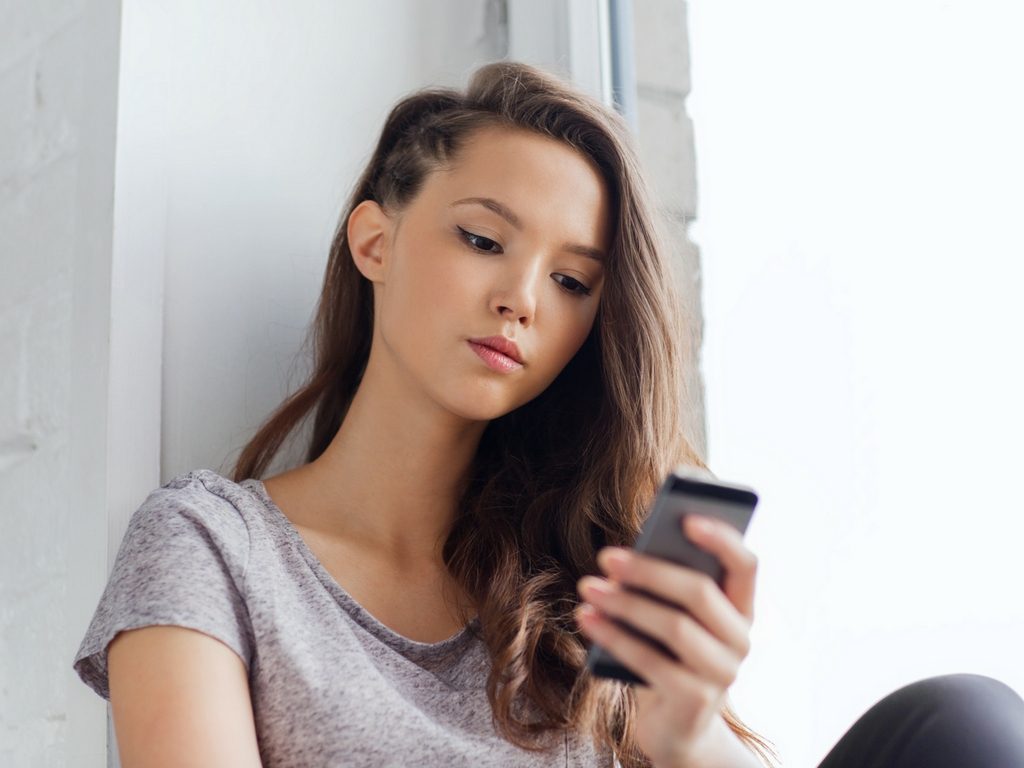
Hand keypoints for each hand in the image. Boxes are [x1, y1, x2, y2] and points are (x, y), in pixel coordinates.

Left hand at [575, 515, 758, 767]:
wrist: (675, 727)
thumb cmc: (667, 654)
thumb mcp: (670, 614)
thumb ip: (664, 584)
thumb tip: (627, 554)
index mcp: (741, 608)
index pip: (746, 563)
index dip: (721, 538)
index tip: (685, 516)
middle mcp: (741, 640)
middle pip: (700, 592)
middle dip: (649, 570)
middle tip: (606, 556)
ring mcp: (722, 674)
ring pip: (675, 626)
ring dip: (625, 602)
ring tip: (587, 587)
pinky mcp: (695, 701)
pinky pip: (651, 661)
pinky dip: (614, 636)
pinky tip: (586, 618)